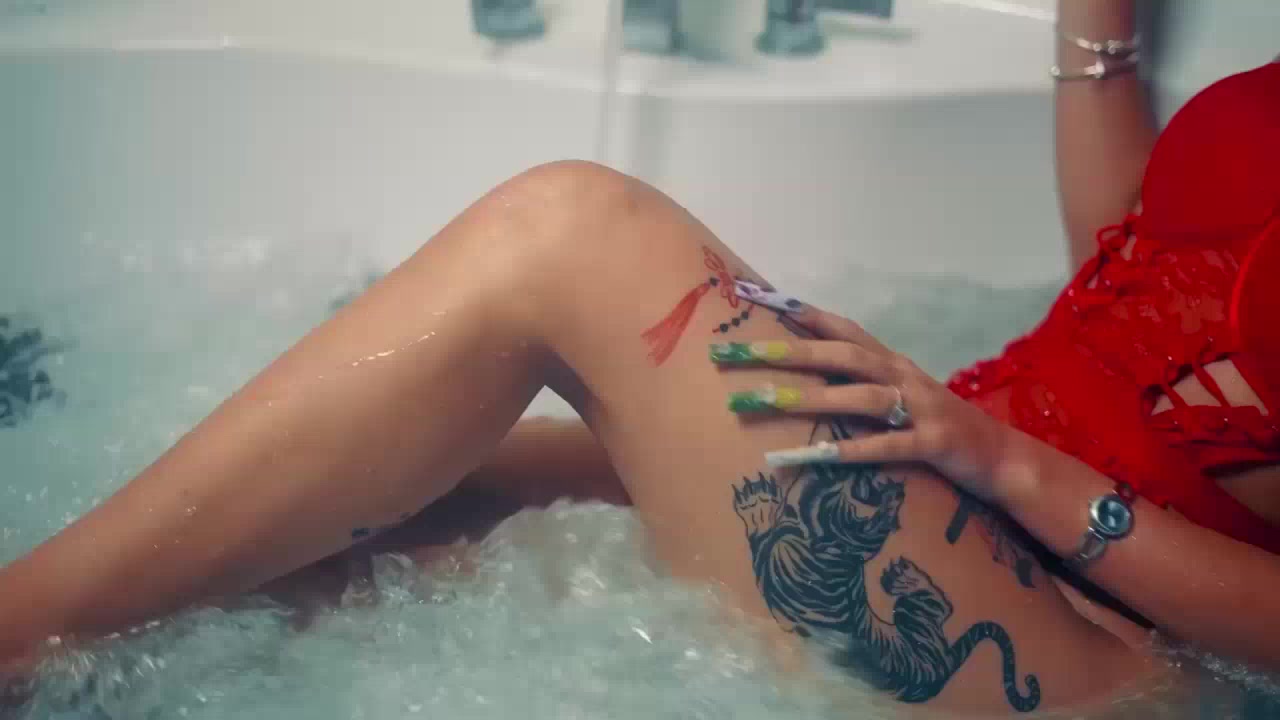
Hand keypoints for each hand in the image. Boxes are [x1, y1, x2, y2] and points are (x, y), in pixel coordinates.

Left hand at [711, 303, 1015, 501]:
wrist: (1003, 458)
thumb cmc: (936, 427)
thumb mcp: (897, 396)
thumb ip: (858, 383)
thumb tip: (805, 376)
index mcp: (891, 361)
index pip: (839, 327)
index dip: (798, 312)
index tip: (753, 298)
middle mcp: (903, 375)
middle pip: (839, 354)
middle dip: (786, 351)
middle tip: (737, 352)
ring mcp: (920, 407)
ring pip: (857, 397)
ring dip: (806, 398)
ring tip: (759, 401)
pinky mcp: (933, 444)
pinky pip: (886, 446)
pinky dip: (849, 450)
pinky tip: (813, 455)